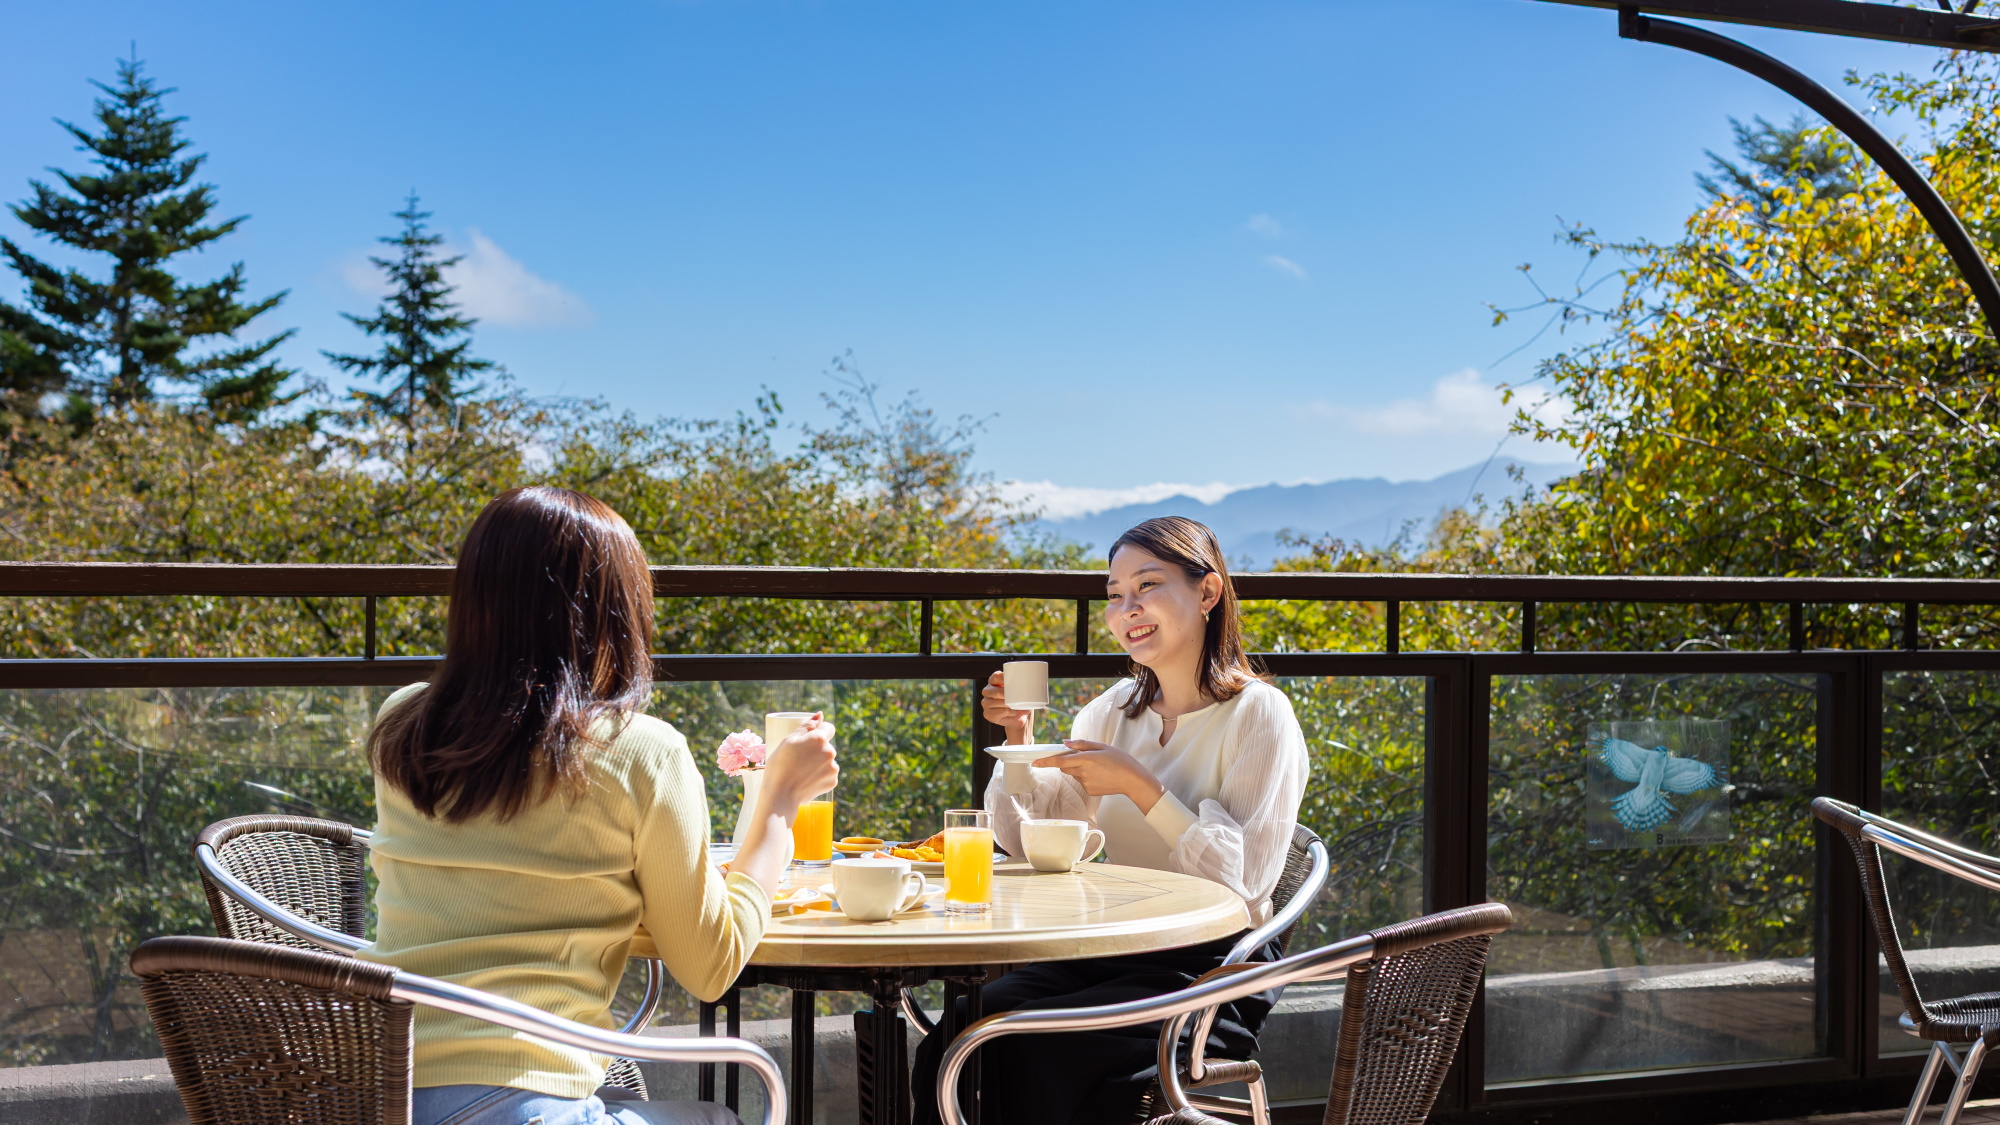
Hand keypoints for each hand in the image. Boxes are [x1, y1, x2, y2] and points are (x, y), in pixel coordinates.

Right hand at [763, 714, 837, 807]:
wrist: (780, 796)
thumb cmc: (780, 766)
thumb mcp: (788, 741)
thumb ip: (806, 726)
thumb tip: (820, 715)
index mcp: (819, 739)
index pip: (828, 728)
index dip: (818, 732)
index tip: (808, 740)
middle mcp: (830, 752)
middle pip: (826, 745)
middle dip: (815, 749)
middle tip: (798, 759)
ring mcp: (833, 768)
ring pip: (827, 760)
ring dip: (818, 762)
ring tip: (801, 771)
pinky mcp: (833, 782)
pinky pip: (827, 773)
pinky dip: (819, 775)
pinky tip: (806, 779)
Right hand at [980, 671, 1031, 744]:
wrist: (1021, 717)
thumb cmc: (1022, 701)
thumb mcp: (1024, 691)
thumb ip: (1025, 685)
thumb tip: (1035, 682)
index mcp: (995, 682)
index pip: (994, 677)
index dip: (1001, 678)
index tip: (1010, 680)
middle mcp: (988, 692)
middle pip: (990, 690)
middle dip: (1002, 693)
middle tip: (1013, 696)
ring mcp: (986, 703)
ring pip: (993, 702)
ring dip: (1005, 704)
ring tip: (1015, 705)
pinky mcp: (988, 714)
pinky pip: (996, 712)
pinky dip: (1006, 712)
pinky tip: (1013, 712)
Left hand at [1035, 739, 1165, 813]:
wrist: (1133, 780)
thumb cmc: (1120, 760)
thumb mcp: (1102, 746)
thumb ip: (1082, 744)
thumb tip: (1065, 743)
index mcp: (1086, 759)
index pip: (1060, 761)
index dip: (1046, 762)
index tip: (1034, 762)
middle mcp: (1083, 773)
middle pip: (1065, 767)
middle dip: (1068, 762)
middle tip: (1083, 757)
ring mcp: (1086, 784)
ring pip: (1074, 774)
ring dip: (1079, 769)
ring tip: (1097, 766)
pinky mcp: (1090, 791)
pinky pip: (1082, 782)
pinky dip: (1086, 777)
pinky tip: (1100, 775)